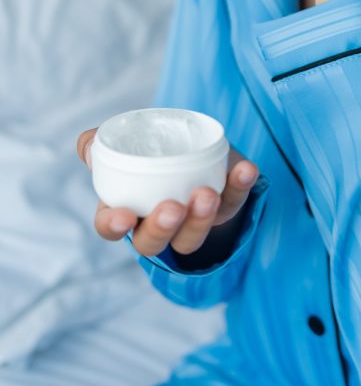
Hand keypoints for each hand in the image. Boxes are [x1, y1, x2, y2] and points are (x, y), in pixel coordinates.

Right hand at [76, 127, 259, 257]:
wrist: (192, 148)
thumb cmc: (150, 151)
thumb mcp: (124, 144)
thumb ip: (101, 143)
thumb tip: (89, 145)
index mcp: (126, 208)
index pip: (111, 226)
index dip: (114, 225)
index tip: (124, 215)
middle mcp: (157, 223)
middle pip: (153, 243)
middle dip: (163, 229)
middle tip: (173, 207)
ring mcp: (192, 221)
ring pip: (192, 236)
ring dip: (201, 218)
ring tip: (207, 194)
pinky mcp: (224, 207)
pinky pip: (234, 202)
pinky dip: (240, 186)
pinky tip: (246, 169)